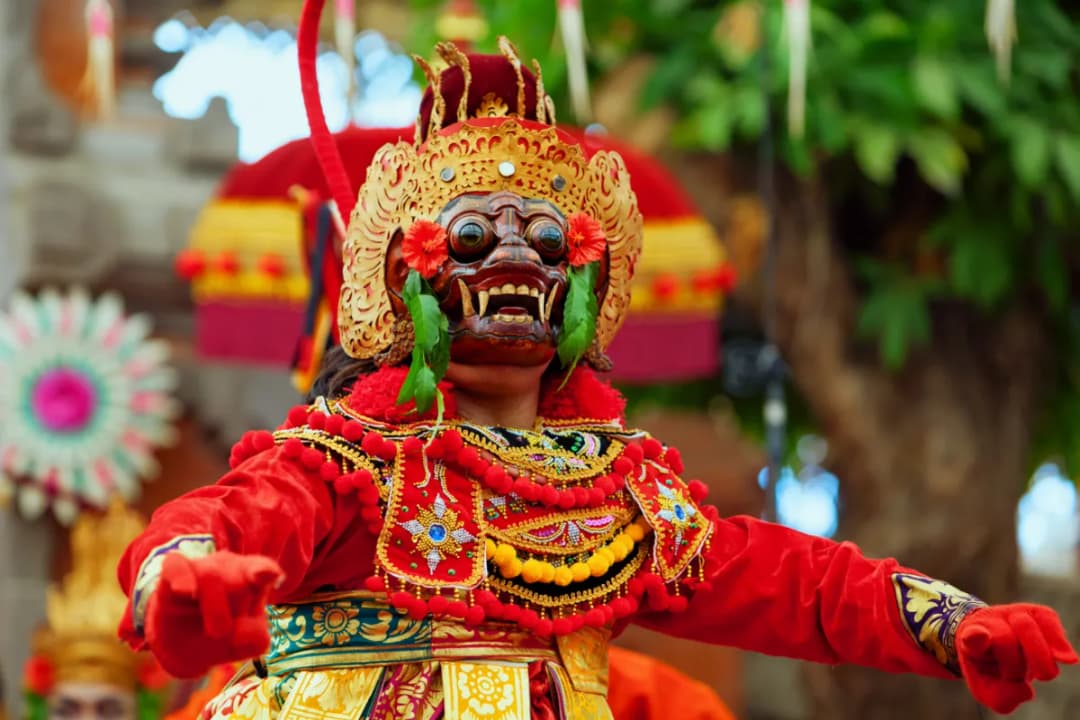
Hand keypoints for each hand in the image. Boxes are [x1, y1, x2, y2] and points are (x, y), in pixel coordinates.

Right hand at [144, 551, 282, 677]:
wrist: (182, 648)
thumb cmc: (223, 636)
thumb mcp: (246, 645)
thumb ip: (254, 637)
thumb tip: (238, 632)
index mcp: (254, 577)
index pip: (263, 567)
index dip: (265, 571)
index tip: (270, 576)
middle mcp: (230, 565)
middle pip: (239, 584)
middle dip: (234, 615)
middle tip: (225, 632)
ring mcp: (202, 564)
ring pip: (211, 577)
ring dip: (214, 611)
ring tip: (214, 631)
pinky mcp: (174, 570)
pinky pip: (177, 566)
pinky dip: (182, 577)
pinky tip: (184, 590)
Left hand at [957, 603, 1077, 713]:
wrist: (997, 648)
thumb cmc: (992, 671)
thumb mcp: (987, 690)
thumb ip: (1001, 697)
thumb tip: (1027, 692)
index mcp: (969, 640)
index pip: (973, 636)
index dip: (976, 638)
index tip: (980, 638)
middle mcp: (989, 621)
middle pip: (1004, 639)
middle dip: (1015, 666)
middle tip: (1017, 678)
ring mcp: (1011, 612)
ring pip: (1025, 627)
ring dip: (1037, 658)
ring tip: (1041, 676)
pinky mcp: (1034, 611)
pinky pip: (1047, 619)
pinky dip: (1058, 640)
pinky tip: (1066, 659)